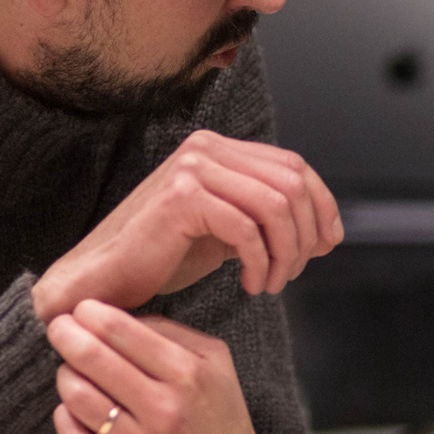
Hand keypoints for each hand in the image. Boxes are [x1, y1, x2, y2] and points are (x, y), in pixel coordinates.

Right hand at [33, 131, 342, 320]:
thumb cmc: (164, 256)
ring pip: (275, 206)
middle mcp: (206, 148)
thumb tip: (328, 232)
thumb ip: (270, 220)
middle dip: (306, 233)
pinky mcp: (182, 197)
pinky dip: (260, 263)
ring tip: (272, 283)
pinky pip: (247, 230)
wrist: (104, 278)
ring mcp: (192, 168)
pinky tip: (251, 285)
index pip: (293, 165)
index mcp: (218, 148)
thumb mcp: (228, 230)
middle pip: (291, 184)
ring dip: (286, 253)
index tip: (328, 244)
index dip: (322, 204)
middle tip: (295, 272)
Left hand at [47, 301, 275, 433]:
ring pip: (79, 398)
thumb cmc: (219, 419)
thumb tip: (119, 316)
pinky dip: (65, 417)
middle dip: (66, 335)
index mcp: (190, 374)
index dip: (90, 313)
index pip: (122, 330)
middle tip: (58, 329)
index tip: (81, 309)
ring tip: (69, 371)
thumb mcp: (216, 364)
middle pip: (93, 358)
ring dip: (65, 377)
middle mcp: (167, 410)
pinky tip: (72, 408)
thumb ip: (173, 333)